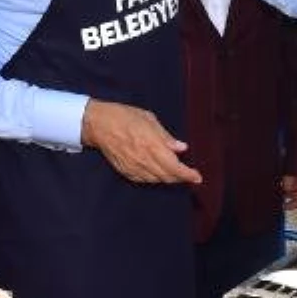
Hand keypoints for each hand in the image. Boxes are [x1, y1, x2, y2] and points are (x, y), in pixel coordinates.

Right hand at [80, 100, 201, 184]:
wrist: (99, 125)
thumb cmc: (125, 116)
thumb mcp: (149, 119)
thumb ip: (166, 136)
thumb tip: (182, 148)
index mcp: (152, 145)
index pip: (175, 167)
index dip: (188, 174)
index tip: (197, 177)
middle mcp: (144, 160)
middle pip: (167, 176)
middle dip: (180, 177)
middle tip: (188, 174)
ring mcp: (134, 168)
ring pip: (157, 180)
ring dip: (168, 178)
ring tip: (174, 172)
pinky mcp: (126, 171)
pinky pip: (144, 180)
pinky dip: (154, 178)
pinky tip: (157, 172)